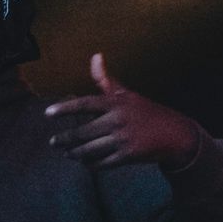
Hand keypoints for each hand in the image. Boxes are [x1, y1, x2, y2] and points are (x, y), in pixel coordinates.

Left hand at [45, 53, 204, 168]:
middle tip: (53, 142)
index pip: (85, 104)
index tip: (48, 113)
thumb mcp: (127, 94)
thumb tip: (95, 56)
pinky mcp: (128, 156)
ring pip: (91, 149)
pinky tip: (85, 164)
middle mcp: (118, 120)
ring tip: (67, 153)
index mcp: (116, 103)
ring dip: (76, 153)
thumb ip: (106, 80)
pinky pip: (103, 163)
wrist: (174, 134)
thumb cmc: (146, 112)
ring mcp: (123, 139)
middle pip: (84, 132)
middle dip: (66, 138)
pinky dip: (92, 165)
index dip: (65, 108)